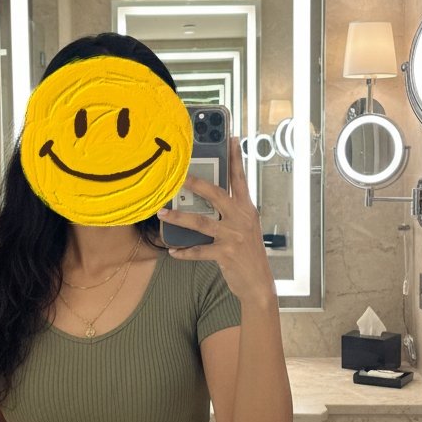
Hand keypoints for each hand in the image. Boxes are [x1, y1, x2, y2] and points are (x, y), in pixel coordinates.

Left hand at [158, 138, 275, 305]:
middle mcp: (241, 218)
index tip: (230, 138)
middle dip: (195, 184)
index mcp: (247, 209)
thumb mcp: (244, 228)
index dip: (236, 158)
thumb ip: (229, 214)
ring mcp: (234, 236)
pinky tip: (173, 251)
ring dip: (179, 218)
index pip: (240, 179)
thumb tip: (203, 203)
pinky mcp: (226, 253)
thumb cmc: (248, 253)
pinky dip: (184, 251)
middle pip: (216, 194)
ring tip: (162, 213)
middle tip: (177, 176)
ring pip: (201, 222)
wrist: (258, 283)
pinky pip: (199, 251)